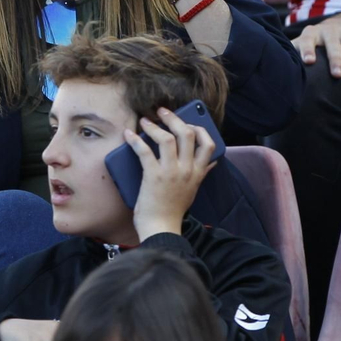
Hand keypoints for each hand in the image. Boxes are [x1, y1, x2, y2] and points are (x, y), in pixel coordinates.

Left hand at [129, 106, 219, 239]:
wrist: (161, 228)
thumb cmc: (173, 210)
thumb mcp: (193, 190)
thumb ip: (202, 173)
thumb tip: (212, 162)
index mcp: (198, 173)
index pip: (209, 144)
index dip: (199, 128)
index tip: (188, 122)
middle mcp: (187, 170)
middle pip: (187, 134)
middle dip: (174, 118)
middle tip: (162, 112)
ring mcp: (171, 172)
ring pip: (167, 138)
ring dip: (155, 126)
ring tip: (145, 120)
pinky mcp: (153, 176)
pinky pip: (145, 151)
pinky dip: (135, 140)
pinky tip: (129, 135)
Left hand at [293, 4, 340, 81]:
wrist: (340, 24)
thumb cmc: (315, 41)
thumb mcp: (302, 42)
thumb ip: (291, 51)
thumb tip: (273, 68)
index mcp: (312, 33)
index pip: (308, 40)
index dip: (308, 50)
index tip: (308, 62)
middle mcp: (330, 32)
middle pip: (333, 46)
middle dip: (335, 60)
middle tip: (336, 75)